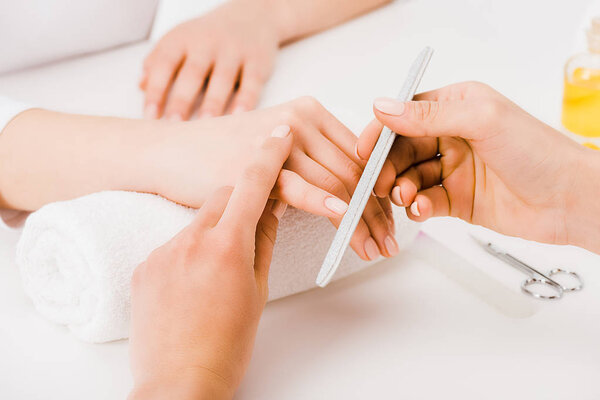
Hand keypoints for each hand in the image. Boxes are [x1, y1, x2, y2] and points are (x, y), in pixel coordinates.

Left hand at [129, 127, 291, 398]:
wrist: (178, 382)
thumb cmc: (227, 345)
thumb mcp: (257, 292)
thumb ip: (263, 244)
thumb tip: (270, 212)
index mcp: (227, 246)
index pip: (253, 185)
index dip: (268, 156)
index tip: (279, 135)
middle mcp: (191, 240)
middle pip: (222, 196)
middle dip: (240, 203)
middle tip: (249, 228)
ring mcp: (163, 252)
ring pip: (196, 221)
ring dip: (213, 232)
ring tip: (216, 273)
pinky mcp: (143, 266)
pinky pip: (173, 244)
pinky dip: (188, 253)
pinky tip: (191, 286)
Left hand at [140, 1, 279, 119]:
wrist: (251, 16)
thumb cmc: (208, 37)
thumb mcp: (180, 41)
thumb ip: (159, 62)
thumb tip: (141, 86)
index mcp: (182, 39)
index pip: (165, 64)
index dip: (156, 90)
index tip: (150, 116)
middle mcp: (207, 42)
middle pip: (193, 72)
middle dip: (182, 98)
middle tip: (174, 123)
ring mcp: (234, 51)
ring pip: (222, 78)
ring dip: (213, 103)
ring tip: (205, 124)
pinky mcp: (257, 61)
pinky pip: (251, 82)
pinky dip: (246, 100)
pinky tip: (238, 117)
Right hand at [145, 97, 396, 260]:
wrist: (173, 152)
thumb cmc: (224, 154)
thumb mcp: (277, 150)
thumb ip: (312, 162)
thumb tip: (352, 195)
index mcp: (311, 113)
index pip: (361, 156)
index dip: (383, 191)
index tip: (392, 221)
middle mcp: (301, 120)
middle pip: (355, 172)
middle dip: (378, 213)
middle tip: (391, 243)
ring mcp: (279, 140)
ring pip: (336, 183)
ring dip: (360, 221)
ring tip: (375, 248)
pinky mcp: (257, 165)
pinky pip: (300, 186)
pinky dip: (324, 203)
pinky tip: (343, 219)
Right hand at [357, 81, 598, 247]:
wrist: (570, 200)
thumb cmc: (539, 152)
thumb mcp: (481, 120)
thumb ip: (428, 115)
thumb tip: (384, 107)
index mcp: (457, 107)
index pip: (406, 115)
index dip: (381, 133)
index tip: (364, 150)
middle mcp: (452, 136)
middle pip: (402, 150)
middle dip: (388, 166)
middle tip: (380, 182)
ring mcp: (453, 169)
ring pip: (409, 177)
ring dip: (401, 188)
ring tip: (405, 196)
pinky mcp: (457, 200)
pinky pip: (424, 202)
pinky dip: (417, 207)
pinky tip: (421, 209)